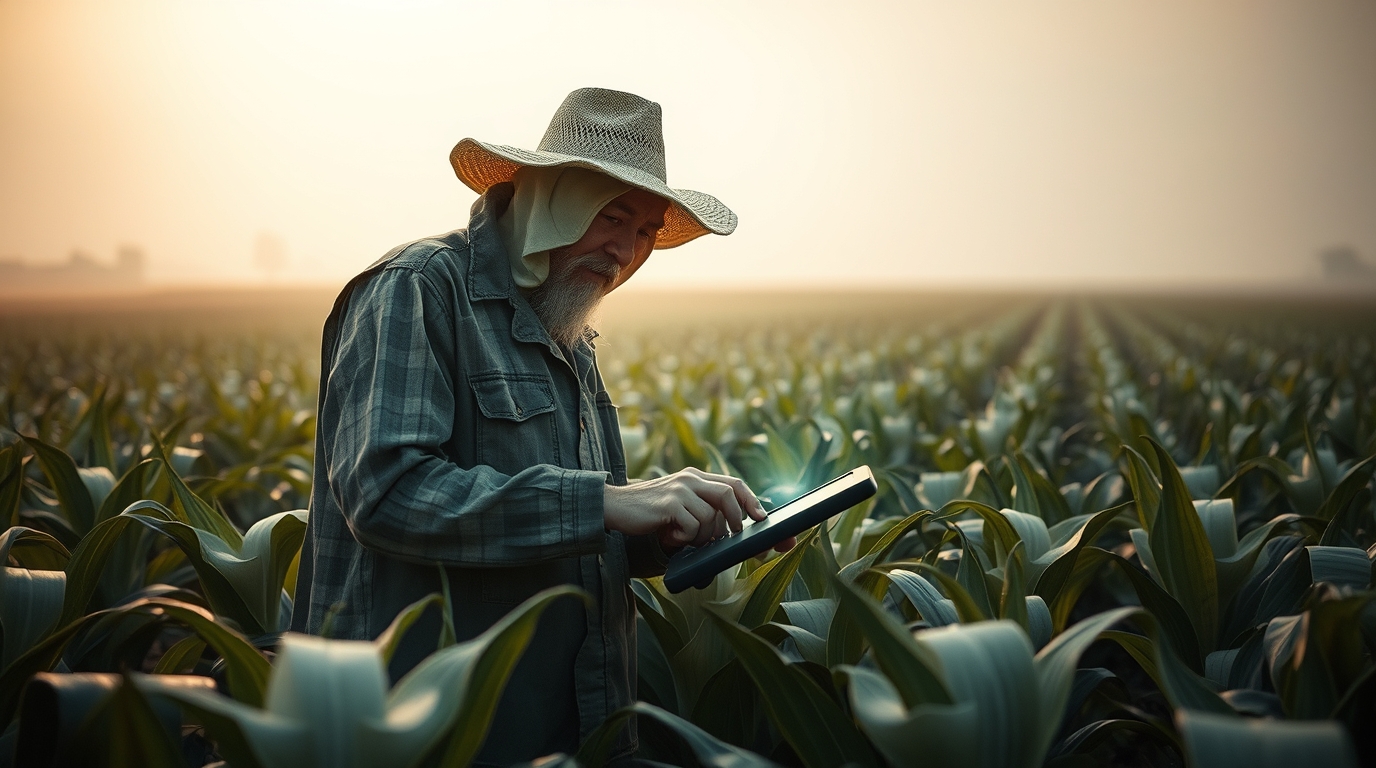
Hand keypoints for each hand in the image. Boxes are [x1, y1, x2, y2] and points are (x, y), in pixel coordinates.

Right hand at [603, 468, 765, 547]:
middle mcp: (690, 478)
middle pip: (729, 494)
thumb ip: (701, 508)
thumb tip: (730, 529)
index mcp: (696, 477)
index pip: (733, 483)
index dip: (751, 500)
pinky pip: (692, 526)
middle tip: (732, 537)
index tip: (762, 518)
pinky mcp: (669, 504)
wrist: (614, 506)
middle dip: (737, 520)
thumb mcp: (679, 504)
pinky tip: (671, 536)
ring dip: (703, 536)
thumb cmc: (650, 512)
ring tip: (685, 539)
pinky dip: (686, 538)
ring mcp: (680, 489)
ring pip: (711, 517)